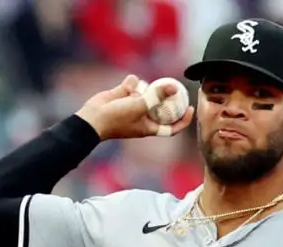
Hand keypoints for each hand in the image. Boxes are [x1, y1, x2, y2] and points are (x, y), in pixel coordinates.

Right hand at [75, 74, 194, 140]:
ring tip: (142, 89)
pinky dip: (132, 83)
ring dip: (146, 88)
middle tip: (175, 86)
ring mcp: (132, 106)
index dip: (183, 119)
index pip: (172, 127)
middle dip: (167, 96)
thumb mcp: (140, 106)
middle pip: (161, 107)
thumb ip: (157, 96)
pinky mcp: (122, 95)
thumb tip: (173, 87)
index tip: (191, 108)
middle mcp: (143, 117)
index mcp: (149, 126)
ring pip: (147, 93)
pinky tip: (129, 83)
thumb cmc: (117, 118)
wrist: (92, 118)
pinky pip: (133, 86)